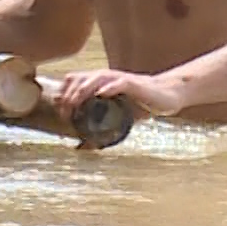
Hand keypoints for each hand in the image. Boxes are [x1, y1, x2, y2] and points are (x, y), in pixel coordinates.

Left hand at [56, 69, 185, 117]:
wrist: (165, 96)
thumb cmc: (139, 106)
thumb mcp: (115, 118)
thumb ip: (98, 130)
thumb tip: (81, 148)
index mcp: (98, 82)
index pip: (72, 81)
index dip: (63, 95)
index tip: (61, 113)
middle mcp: (105, 77)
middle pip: (79, 79)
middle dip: (69, 96)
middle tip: (66, 114)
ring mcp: (118, 79)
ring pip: (95, 78)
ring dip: (83, 90)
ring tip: (76, 104)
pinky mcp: (133, 83)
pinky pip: (119, 82)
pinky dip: (109, 87)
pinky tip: (102, 95)